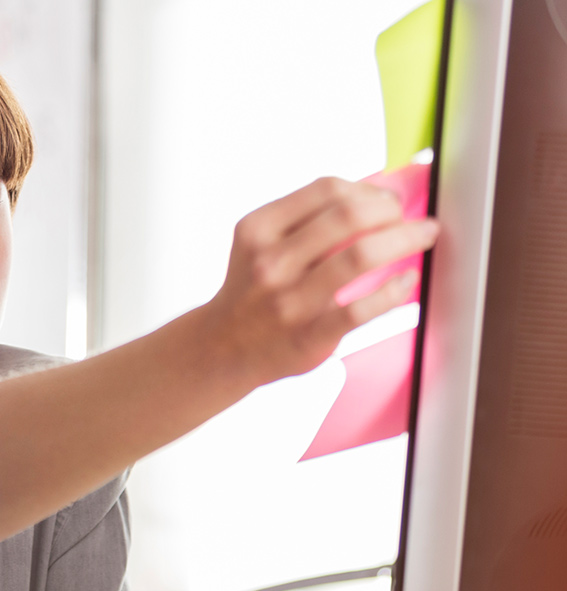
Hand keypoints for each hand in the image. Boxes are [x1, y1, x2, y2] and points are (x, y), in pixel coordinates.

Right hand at [195, 176, 437, 385]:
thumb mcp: (259, 242)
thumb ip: (305, 216)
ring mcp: (289, 300)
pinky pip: (363, 309)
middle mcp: (270, 262)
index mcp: (257, 229)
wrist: (222, 347)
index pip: (326, 188)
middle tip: (407, 216)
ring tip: (423, 235)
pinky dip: (394, 291)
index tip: (386, 197)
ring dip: (405, 239)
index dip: (368, 188)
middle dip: (391, 209)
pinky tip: (406, 282)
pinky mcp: (309, 335)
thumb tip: (373, 191)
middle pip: (349, 216)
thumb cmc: (253, 289)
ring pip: (361, 256)